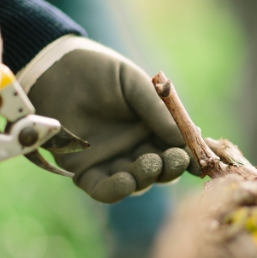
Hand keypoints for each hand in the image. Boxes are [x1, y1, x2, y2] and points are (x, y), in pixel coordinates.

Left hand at [23, 36, 194, 202]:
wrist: (55, 68)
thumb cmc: (99, 71)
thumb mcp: (135, 85)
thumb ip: (159, 112)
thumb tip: (188, 139)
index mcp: (151, 129)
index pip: (177, 149)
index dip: (190, 156)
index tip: (201, 159)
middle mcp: (135, 149)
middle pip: (161, 170)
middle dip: (171, 168)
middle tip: (174, 159)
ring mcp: (111, 161)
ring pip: (137, 182)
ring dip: (147, 177)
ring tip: (150, 163)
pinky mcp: (84, 171)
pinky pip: (104, 189)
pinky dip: (117, 190)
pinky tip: (127, 180)